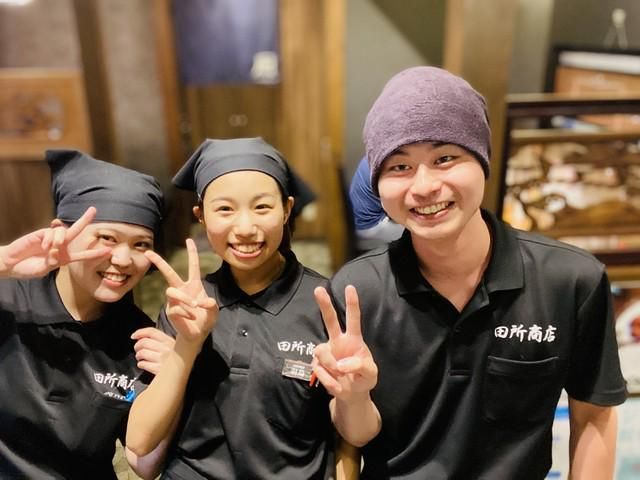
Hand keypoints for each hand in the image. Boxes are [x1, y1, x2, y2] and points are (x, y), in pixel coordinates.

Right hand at [0, 207, 110, 278]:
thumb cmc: (28, 268)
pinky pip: (51, 233)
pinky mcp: (41, 233)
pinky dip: (49, 240)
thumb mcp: (43, 269)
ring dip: (60, 239)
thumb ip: (51, 262)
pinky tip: (43, 246)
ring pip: (64, 232)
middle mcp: (60, 246)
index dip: (95, 253)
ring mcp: (51, 238)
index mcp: (65, 257)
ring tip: (51, 248)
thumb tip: (57, 252)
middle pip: (75, 231)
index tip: (109, 251)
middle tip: (93, 209)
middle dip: (85, 220)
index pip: (83, 254)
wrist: (11, 264)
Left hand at [131, 327, 175, 374]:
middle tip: (137, 349)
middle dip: (137, 346)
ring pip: (142, 353)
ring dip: (138, 356)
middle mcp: (167, 349)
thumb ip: (162, 341)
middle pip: (144, 342)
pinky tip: (143, 364)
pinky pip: (143, 364)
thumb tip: (143, 337)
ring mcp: (163, 360)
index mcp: (170, 341)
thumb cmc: (179, 361)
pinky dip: (141, 364)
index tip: (134, 336)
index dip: (140, 332)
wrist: (185, 377)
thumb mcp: (175, 347)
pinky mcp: (159, 370)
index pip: (152, 332)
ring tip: (140, 357)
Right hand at [145, 238, 217, 346]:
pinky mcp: (171, 310)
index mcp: (194, 285)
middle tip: (149, 252)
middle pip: (169, 273)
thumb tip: (203, 301)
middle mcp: (182, 289)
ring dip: (184, 298)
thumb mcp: (213, 311)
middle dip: (159, 262)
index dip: (192, 253)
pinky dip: (187, 312)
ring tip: (195, 306)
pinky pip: (176, 307)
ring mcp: (174, 300)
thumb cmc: (206, 320)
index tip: (189, 240)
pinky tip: (192, 317)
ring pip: (172, 291)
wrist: (198, 335)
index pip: (192, 266)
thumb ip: (211, 305)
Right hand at [312, 285, 377, 400]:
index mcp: (354, 339)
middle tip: (318, 289)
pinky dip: (329, 380)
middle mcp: (338, 341)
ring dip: (330, 365)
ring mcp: (327, 352)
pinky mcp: (318, 364)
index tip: (350, 287)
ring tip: (339, 375)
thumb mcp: (370, 374)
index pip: (353, 319)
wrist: (352, 395)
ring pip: (321, 350)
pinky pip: (319, 369)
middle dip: (324, 304)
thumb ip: (361, 366)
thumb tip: (342, 364)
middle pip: (330, 320)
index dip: (352, 303)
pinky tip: (336, 386)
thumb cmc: (363, 379)